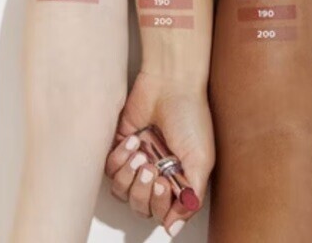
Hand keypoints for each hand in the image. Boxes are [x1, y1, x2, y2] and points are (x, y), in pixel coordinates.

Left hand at [105, 72, 213, 237]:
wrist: (170, 84)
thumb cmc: (190, 116)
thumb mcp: (201, 160)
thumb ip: (191, 197)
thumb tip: (174, 227)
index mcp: (178, 180)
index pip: (162, 211)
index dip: (160, 205)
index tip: (165, 184)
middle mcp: (158, 173)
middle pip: (140, 204)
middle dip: (143, 190)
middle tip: (153, 169)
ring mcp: (139, 160)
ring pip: (122, 190)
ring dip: (130, 174)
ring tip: (143, 152)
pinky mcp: (121, 146)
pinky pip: (111, 168)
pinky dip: (120, 157)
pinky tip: (134, 140)